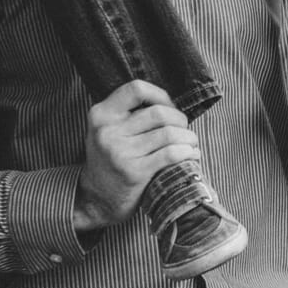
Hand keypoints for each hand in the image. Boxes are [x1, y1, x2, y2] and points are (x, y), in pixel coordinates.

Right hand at [75, 80, 200, 231]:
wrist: (96, 198)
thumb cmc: (109, 161)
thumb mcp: (106, 131)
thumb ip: (127, 114)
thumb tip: (170, 104)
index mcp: (100, 114)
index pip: (136, 89)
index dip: (159, 95)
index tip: (169, 106)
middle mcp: (108, 130)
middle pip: (158, 112)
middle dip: (179, 119)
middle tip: (184, 128)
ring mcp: (121, 152)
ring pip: (168, 133)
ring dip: (188, 137)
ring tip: (191, 142)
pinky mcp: (135, 171)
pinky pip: (170, 154)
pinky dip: (187, 152)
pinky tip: (190, 155)